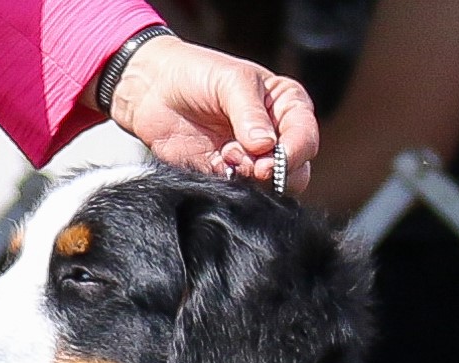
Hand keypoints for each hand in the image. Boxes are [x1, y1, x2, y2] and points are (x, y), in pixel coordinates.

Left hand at [106, 36, 318, 193]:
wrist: (152, 88)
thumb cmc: (195, 73)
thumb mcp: (230, 79)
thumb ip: (250, 112)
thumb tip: (266, 146)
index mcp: (286, 108)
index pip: (306, 137)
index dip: (295, 151)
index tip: (274, 156)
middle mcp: (277, 137)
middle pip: (295, 170)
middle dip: (273, 171)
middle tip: (249, 162)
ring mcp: (254, 160)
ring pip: (271, 187)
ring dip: (251, 179)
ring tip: (227, 156)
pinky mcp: (230, 177)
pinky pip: (242, 194)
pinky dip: (232, 186)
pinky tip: (215, 164)